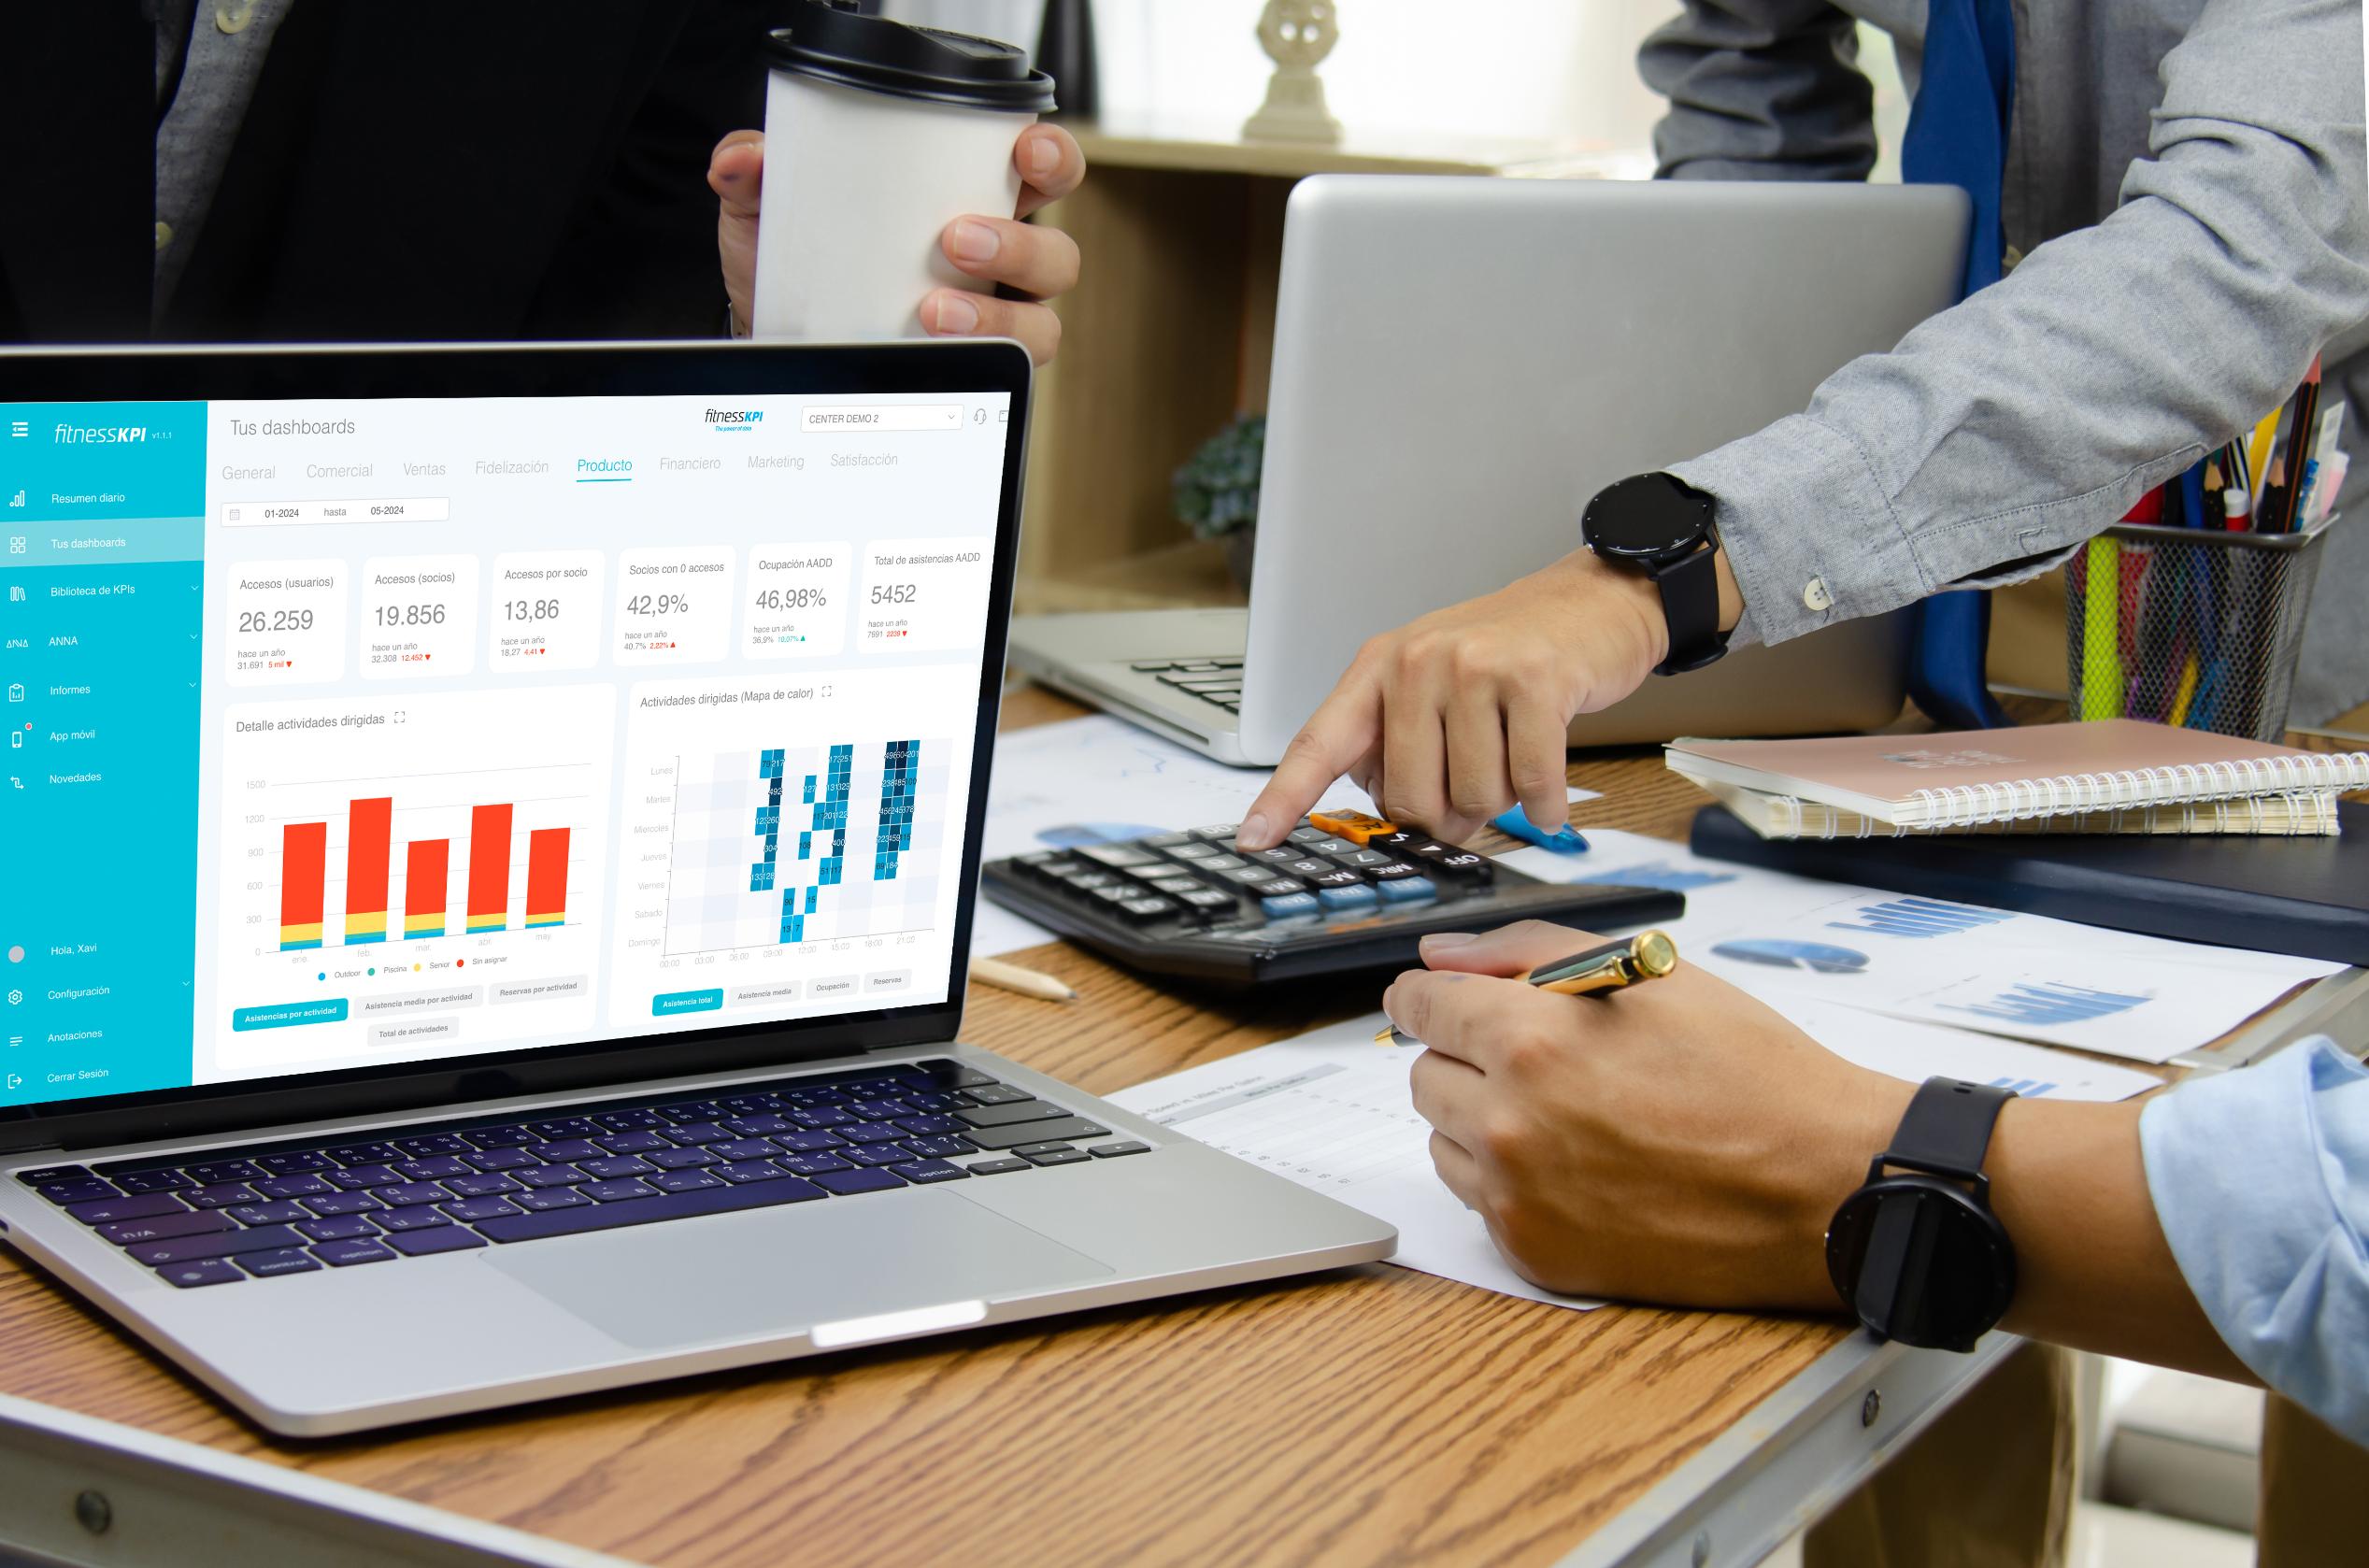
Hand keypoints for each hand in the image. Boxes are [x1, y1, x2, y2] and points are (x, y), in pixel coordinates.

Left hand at [710, 123, 1086, 362]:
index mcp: (974, 199)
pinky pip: (1002, 377)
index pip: (1043, 170)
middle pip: (1057, 255)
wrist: (777, 339)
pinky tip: (931, 353)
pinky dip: (975, 365)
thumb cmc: (801, 259)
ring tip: (934, 310)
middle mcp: (1000, 264)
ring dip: (998, 317)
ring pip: (1040, 324)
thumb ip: (754, 173)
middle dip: (1022, 245)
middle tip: (955, 239)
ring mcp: (993, 322)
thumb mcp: (772, 208)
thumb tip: (742, 159)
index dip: (1053, 158)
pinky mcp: (974, 373)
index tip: (1025, 153)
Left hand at [1239, 548, 1676, 849]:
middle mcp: (1417, 662)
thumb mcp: (1432, 684)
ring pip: (1473, 797)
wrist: (1590, 603)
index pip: (1319, 743)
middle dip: (1446, 815)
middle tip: (1473, 785)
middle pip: (1408, 797)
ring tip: (1514, 757)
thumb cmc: (1508, 654)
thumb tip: (1391, 819)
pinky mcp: (1534, 682)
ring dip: (1502, 802)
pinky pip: (1530, 783)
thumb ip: (1397, 744)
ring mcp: (1475, 668)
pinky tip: (1549, 793)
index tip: (1254, 840)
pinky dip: (1545, 803)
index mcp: (1379, 668)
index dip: (1284, 797)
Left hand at [1386, 921, 1908, 1308]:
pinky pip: (1482, 1202)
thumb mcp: (1647, 972)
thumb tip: (1437, 956)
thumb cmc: (1748, 1070)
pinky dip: (1513, 1181)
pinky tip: (1586, 1167)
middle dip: (1469, 1058)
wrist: (1821, 1183)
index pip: (1418, 1007)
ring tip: (1573, 1115)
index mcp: (1528, 1039)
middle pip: (1424, 1076)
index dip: (1432, 998)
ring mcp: (1517, 1196)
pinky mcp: (1536, 1253)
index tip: (1443, 1003)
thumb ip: (1524, 952)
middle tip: (1545, 1060)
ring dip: (1482, 1121)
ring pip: (1444, 1142)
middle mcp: (1507, 1121)